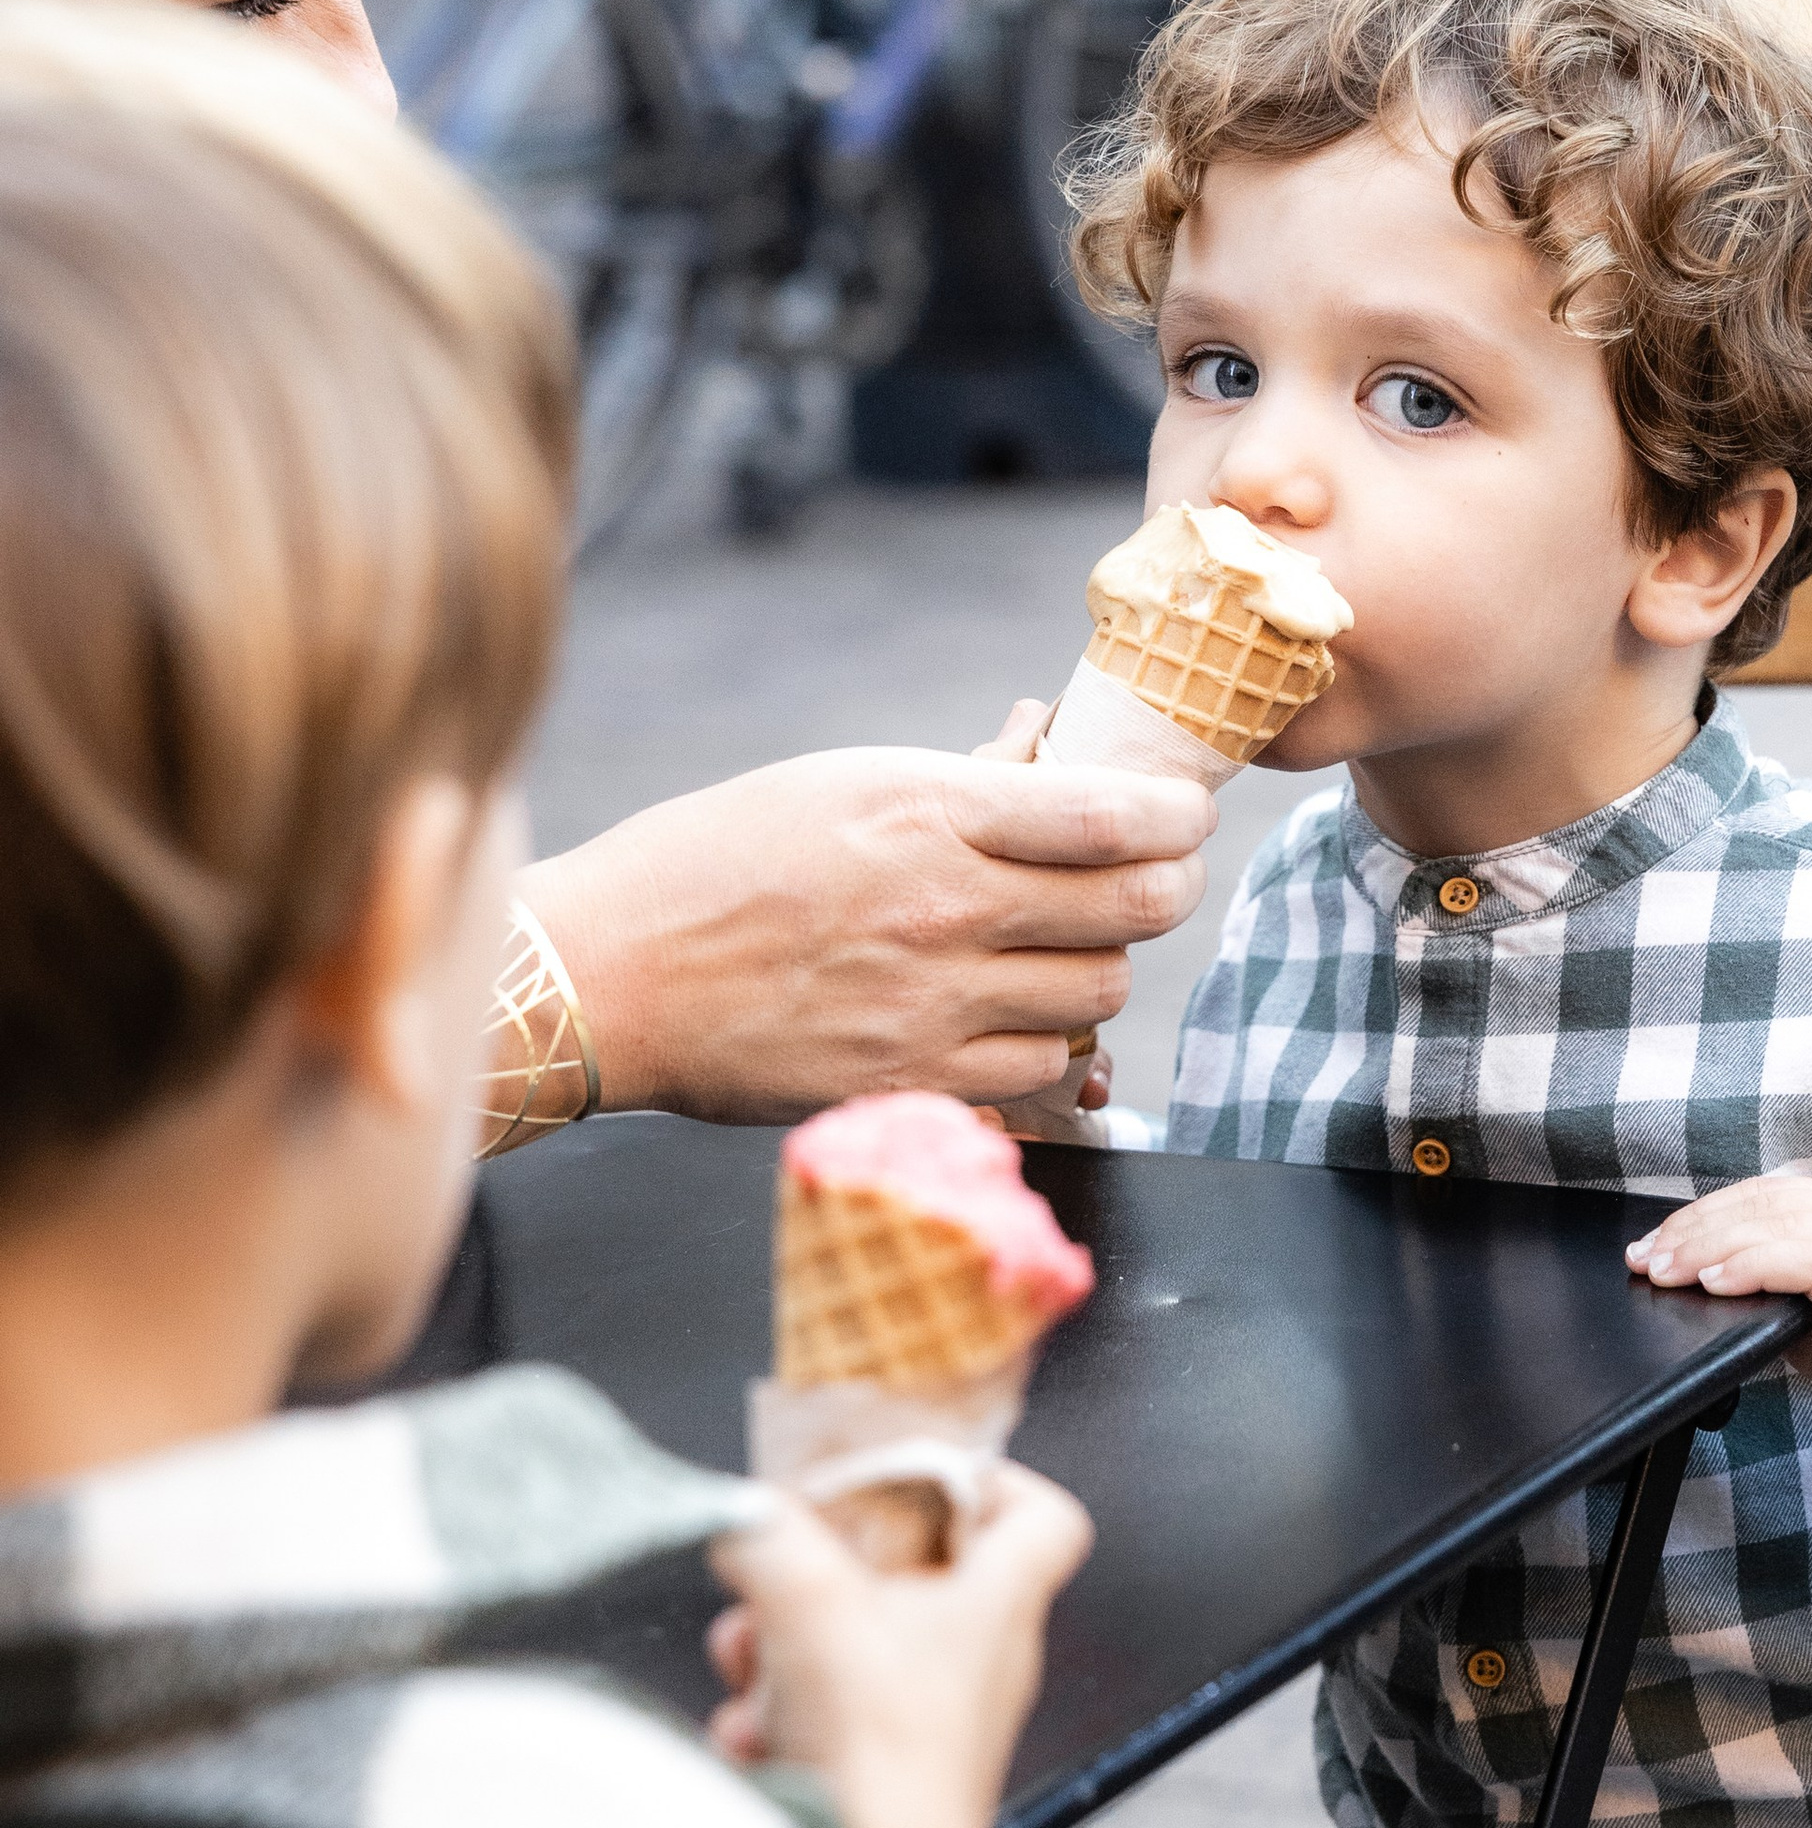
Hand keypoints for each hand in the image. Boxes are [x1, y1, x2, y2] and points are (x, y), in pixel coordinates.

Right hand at [518, 746, 1212, 1120]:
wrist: (611, 977)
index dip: (1178, 818)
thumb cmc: (715, 861)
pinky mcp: (914, 1083)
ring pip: (1100, 996)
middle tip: (1150, 881)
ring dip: (1098, 970)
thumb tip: (1046, 744)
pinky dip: (1047, 1046)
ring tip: (1058, 950)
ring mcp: (935, 1007)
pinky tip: (1010, 1018)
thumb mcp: (841, 781)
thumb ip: (962, 778)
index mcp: (931, 814)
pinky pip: (1043, 1072)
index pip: (1117, 818)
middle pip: (1136, 911)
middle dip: (1163, 890)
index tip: (1184, 817)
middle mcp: (947, 911)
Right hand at [708, 1464, 1093, 1827]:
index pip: (1046, 1518)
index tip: (917, 1475)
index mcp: (999, 1603)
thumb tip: (741, 1516)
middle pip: (917, 1579)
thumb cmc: (879, 1752)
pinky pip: (830, 1721)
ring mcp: (937, 1724)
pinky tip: (750, 1745)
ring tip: (749, 1670)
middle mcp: (982, 1661)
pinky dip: (780, 1725)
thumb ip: (768, 1539)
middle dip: (830, 1573)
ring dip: (786, 1651)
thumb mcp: (810, 1604)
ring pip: (858, 1649)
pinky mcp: (889, 1780)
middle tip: (781, 1580)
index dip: (991, 1480)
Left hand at [1626, 1178, 1811, 1500]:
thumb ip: (1776, 1294)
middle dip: (1691, 1232)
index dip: (1701, 1217)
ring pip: (1776, 1226)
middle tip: (1642, 1261)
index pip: (1764, 1199)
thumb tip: (1703, 1284)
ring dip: (1708, 1248)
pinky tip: (1715, 1283)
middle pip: (1761, 1205)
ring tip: (1664, 1271)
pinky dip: (1753, 1267)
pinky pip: (1806, 1262)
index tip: (1651, 1245)